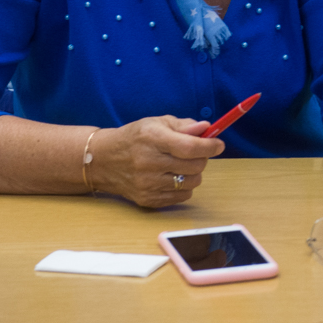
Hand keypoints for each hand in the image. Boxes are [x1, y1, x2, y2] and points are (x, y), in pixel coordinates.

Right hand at [87, 116, 223, 207]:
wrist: (103, 160)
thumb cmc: (135, 138)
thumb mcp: (157, 123)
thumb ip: (184, 126)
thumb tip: (207, 129)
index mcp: (152, 139)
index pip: (190, 147)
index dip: (210, 146)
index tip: (218, 144)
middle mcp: (148, 163)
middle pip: (194, 166)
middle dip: (202, 158)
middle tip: (195, 152)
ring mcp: (147, 184)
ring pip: (191, 182)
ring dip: (193, 173)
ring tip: (181, 165)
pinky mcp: (147, 199)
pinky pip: (182, 197)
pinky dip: (184, 187)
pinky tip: (173, 177)